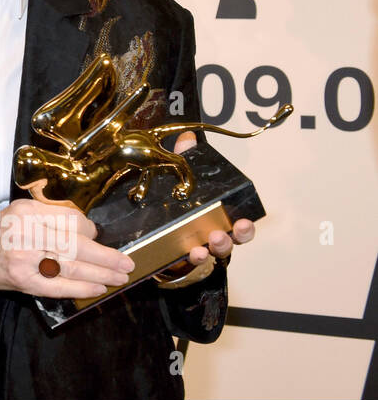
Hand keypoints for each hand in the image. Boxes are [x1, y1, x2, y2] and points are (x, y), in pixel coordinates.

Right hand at [0, 198, 133, 300]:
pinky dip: (82, 288)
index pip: (70, 220)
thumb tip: (89, 232)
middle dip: (106, 256)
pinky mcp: (23, 280)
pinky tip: (98, 288)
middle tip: (127, 262)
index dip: (91, 231)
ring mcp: (24, 258)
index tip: (99, 238)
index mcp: (27, 211)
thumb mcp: (18, 214)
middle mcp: (25, 232)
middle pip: (76, 244)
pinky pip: (60, 286)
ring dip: (101, 273)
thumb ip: (49, 219)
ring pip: (72, 266)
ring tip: (120, 277)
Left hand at [162, 131, 255, 272]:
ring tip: (204, 245)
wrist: (154, 231)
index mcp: (219, 219)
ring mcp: (199, 250)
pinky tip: (190, 252)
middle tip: (222, 233)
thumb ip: (185, 160)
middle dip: (230, 239)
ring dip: (210, 250)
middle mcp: (213, 238)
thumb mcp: (182, 181)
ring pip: (211, 255)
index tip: (245, 222)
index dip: (245, 227)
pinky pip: (189, 262)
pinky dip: (191, 257)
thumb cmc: (178, 205)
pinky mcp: (181, 259)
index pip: (240, 226)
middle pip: (230, 243)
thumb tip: (187, 138)